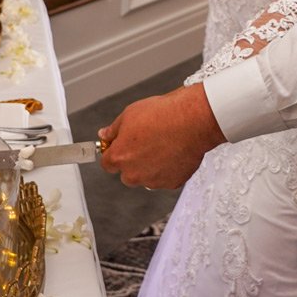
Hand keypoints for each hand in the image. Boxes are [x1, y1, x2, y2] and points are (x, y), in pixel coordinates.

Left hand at [97, 84, 224, 188]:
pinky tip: (174, 152)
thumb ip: (113, 129)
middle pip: (127, 173)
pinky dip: (168, 169)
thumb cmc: (161, 115)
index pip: (107, 163)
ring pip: (147, 177)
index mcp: (119, 157)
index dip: (114, 152)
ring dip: (150, 166)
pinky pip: (166, 178)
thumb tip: (104, 135)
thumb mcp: (129, 114)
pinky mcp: (172, 183)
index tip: (120, 145)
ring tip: (162, 145)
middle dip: (133, 161)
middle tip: (146, 143)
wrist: (191, 120)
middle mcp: (133, 174)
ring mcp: (153, 181)